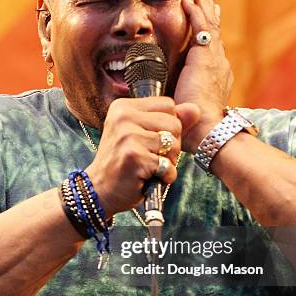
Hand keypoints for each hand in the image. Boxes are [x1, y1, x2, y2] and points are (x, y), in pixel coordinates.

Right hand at [85, 97, 198, 216]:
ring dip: (168, 162)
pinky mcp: (134, 156)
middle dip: (171, 145)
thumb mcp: (142, 135)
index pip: (168, 105)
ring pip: (174, 144)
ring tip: (149, 166)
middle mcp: (123, 116)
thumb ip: (169, 120)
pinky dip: (164, 177)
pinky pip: (168, 165)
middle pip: (174, 123)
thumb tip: (196, 109)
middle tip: (150, 156)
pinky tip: (148, 178)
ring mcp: (128, 136)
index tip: (150, 140)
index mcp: (123, 107)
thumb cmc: (123, 162)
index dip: (168, 125)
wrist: (99, 190)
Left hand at [174, 0, 233, 151]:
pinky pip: (201, 28)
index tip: (208, 17)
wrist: (208, 132)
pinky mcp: (206, 57)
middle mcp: (219, 64)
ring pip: (209, 24)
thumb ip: (178, 102)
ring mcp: (214, 59)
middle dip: (210, 10)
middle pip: (214, 31)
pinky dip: (195, 12)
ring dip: (202, 3)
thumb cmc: (196, 129)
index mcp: (216, 77)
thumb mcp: (187, 110)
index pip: (212, 48)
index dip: (209, 30)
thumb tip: (166, 103)